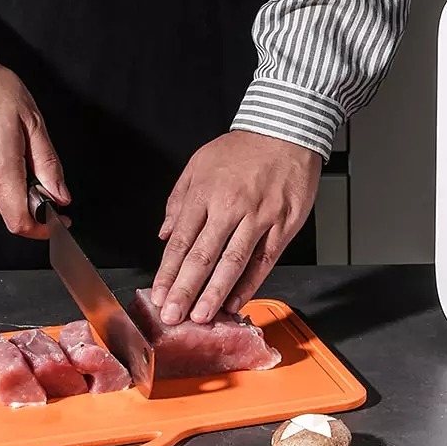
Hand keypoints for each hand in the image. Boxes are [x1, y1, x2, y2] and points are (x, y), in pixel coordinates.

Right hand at [0, 37, 69, 238]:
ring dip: (12, 183)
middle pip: (9, 209)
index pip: (20, 222)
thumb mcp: (33, 121)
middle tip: (41, 168)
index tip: (59, 221)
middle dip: (31, 197)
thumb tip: (60, 192)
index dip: (43, 228)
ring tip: (16, 145)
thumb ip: (48, 163)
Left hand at [150, 129, 321, 324]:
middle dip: (185, 290)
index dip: (168, 272)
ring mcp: (259, 216)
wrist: (287, 130)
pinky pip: (264, 259)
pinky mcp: (284, 223)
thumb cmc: (244, 147)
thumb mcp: (200, 162)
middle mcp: (231, 206)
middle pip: (203, 256)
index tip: (159, 295)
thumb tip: (166, 233)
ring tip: (201, 316)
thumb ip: (179, 198)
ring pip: (233, 262)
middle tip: (173, 316)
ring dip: (215, 293)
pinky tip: (236, 300)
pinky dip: (250, 283)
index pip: (182, 240)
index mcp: (206, 192)